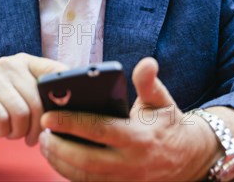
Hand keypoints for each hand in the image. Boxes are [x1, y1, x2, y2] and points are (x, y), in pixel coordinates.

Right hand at [0, 53, 66, 144]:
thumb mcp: (21, 94)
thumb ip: (42, 95)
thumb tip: (71, 107)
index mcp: (24, 61)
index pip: (53, 71)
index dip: (64, 93)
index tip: (64, 112)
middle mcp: (8, 64)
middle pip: (37, 100)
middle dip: (38, 126)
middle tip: (33, 137)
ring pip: (21, 113)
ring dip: (19, 131)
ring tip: (13, 132)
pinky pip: (2, 121)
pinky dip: (3, 132)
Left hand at [38, 57, 219, 180]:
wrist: (192, 159)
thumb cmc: (169, 124)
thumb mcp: (162, 102)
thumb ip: (149, 83)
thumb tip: (147, 62)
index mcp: (139, 137)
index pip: (99, 130)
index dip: (70, 124)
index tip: (47, 116)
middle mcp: (132, 163)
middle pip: (87, 160)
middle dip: (59, 148)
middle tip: (41, 133)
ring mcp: (126, 180)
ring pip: (84, 176)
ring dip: (59, 162)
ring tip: (44, 144)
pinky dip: (69, 173)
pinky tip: (57, 158)